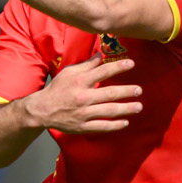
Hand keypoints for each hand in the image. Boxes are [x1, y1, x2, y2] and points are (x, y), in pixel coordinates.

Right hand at [25, 57, 142, 133]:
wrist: (42, 110)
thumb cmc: (57, 89)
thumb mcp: (68, 72)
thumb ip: (86, 65)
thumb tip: (100, 55)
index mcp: (79, 81)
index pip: (102, 72)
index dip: (118, 67)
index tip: (131, 64)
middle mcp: (82, 97)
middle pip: (109, 93)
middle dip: (126, 91)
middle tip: (139, 90)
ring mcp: (83, 113)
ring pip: (108, 111)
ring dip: (126, 109)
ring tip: (139, 106)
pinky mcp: (82, 126)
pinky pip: (101, 126)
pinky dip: (114, 125)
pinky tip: (125, 122)